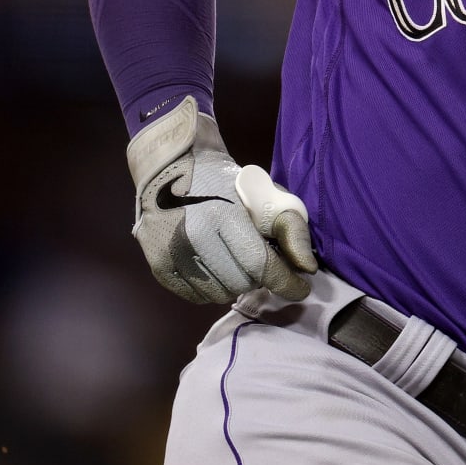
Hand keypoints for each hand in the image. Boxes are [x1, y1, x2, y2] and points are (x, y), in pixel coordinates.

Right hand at [125, 96, 317, 302]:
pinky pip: (194, 296)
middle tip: (263, 263)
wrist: (174, 168)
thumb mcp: (267, 196)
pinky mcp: (158, 265)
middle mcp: (191, 237)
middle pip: (240, 282)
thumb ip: (291, 230)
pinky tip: (218, 270)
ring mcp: (170, 253)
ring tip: (240, 264)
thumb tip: (307, 268)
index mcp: (221, 215)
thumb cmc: (227, 183)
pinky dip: (212, 289)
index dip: (284, 281)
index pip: (259, 263)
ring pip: (217, 294)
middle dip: (259, 278)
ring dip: (236, 285)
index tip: (301, 289)